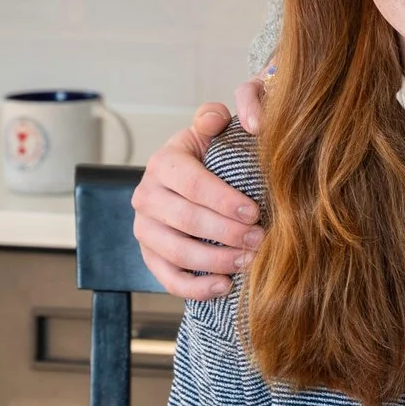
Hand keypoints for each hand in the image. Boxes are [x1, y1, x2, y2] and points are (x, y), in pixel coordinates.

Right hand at [131, 95, 264, 300]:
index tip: (255, 211)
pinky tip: (224, 285)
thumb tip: (216, 118)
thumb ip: (212, 118)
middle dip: (227, 232)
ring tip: (248, 261)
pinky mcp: (148, 256)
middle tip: (260, 239)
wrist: (185, 181)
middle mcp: (146, 196)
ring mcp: (144, 229)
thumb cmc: (208, 157)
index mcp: (164, 163)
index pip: (192, 184)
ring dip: (216, 260)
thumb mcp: (209, 131)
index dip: (224, 200)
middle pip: (186, 221)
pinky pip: (168, 278)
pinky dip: (195, 287)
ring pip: (177, 252)